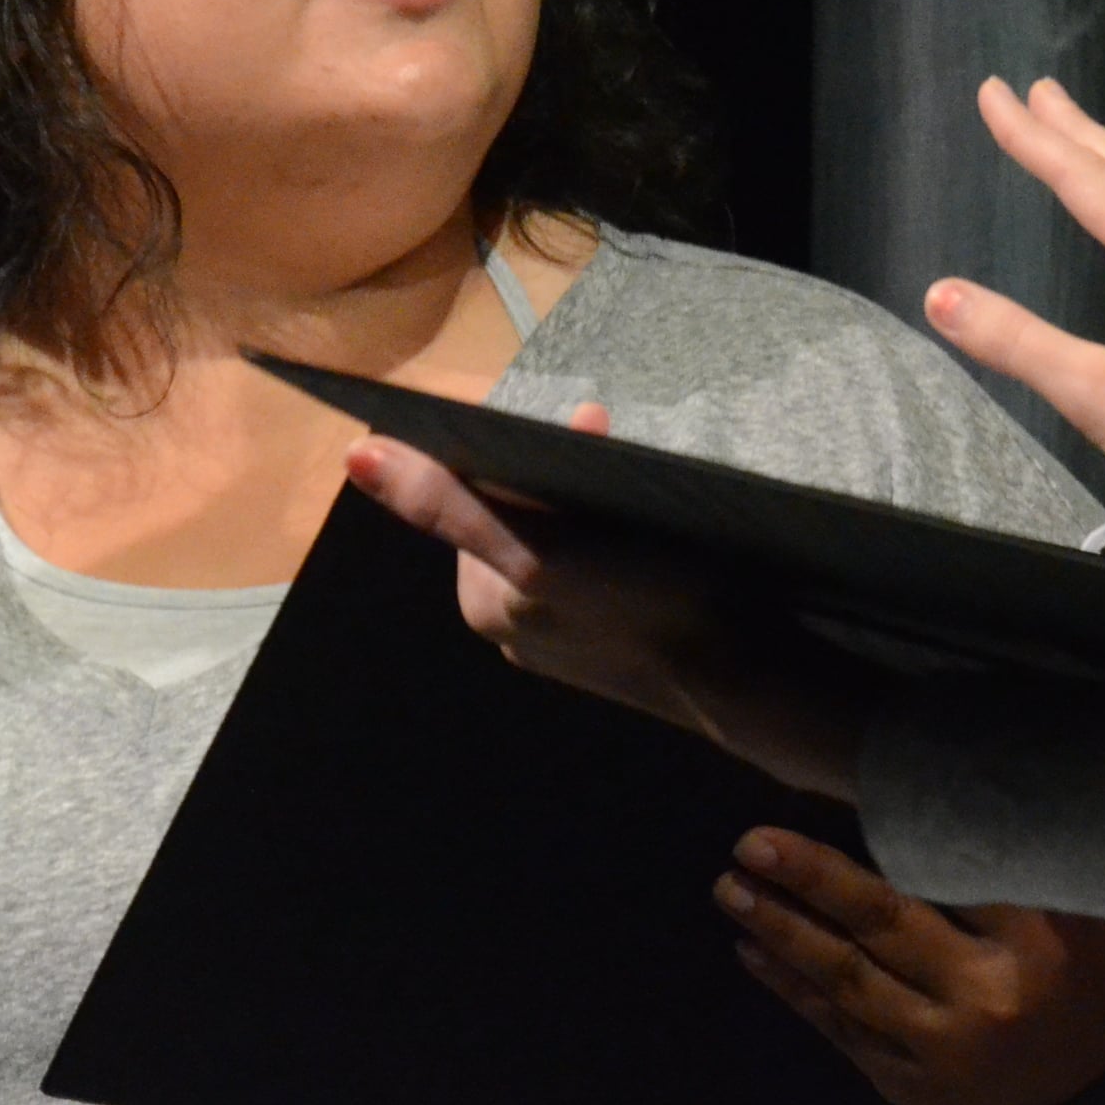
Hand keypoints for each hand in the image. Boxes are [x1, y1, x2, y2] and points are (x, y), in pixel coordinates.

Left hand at [342, 418, 878, 803]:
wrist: (746, 678)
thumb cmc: (646, 600)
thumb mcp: (540, 547)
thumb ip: (449, 505)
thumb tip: (357, 457)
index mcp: (483, 602)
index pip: (480, 497)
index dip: (521, 452)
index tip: (581, 426)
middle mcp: (512, 627)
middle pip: (520, 517)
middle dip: (559, 474)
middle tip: (612, 439)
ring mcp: (567, 643)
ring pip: (564, 542)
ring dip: (594, 502)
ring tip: (642, 494)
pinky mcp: (617, 649)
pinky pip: (603, 576)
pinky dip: (622, 547)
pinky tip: (660, 546)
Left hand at [716, 827, 1104, 1104]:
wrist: (1095, 1079)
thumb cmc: (1081, 970)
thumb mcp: (1074, 910)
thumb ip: (1007, 867)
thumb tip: (932, 796)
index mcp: (1029, 945)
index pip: (942, 880)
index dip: (877, 843)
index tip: (811, 806)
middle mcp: (980, 1002)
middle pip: (880, 927)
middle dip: (808, 883)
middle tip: (750, 844)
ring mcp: (939, 1053)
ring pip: (846, 982)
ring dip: (782, 934)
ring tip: (733, 890)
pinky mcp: (910, 1086)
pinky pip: (840, 1030)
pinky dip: (794, 989)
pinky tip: (753, 951)